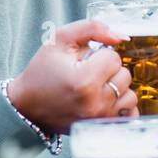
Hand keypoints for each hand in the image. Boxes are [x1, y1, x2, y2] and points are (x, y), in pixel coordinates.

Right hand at [7, 20, 136, 133]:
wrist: (27, 107)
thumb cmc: (42, 72)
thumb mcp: (60, 40)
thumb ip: (92, 28)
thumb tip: (122, 37)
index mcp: (84, 80)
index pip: (114, 58)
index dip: (100, 55)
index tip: (84, 61)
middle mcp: (95, 103)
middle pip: (124, 76)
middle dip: (109, 71)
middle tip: (88, 73)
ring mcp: (100, 119)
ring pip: (130, 94)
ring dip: (117, 88)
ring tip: (96, 87)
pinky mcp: (103, 128)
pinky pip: (130, 113)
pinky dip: (122, 105)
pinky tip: (105, 100)